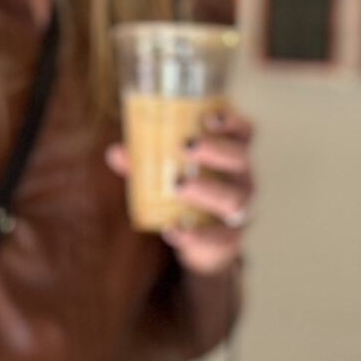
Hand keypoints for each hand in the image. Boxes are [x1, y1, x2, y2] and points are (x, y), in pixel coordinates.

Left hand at [110, 107, 254, 275]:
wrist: (199, 243)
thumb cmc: (186, 195)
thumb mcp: (166, 174)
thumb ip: (144, 162)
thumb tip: (116, 153)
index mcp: (231, 156)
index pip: (244, 133)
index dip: (232, 122)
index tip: (208, 117)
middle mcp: (242, 180)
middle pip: (240, 159)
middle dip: (215, 150)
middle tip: (185, 145)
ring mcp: (240, 211)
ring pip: (234, 199)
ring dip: (207, 189)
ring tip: (178, 184)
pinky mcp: (230, 240)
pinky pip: (219, 238)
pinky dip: (195, 236)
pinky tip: (172, 230)